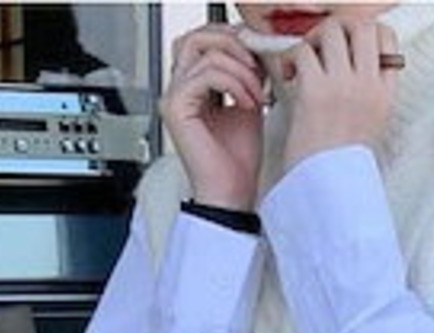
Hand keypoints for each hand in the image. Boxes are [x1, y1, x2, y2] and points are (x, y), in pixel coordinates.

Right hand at [160, 24, 268, 210]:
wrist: (232, 194)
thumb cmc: (238, 162)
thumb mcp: (248, 105)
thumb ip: (246, 76)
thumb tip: (255, 49)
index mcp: (192, 88)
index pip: (205, 43)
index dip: (234, 44)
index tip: (260, 61)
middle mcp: (178, 90)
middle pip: (198, 38)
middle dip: (234, 47)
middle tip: (258, 67)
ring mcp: (173, 97)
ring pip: (205, 53)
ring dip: (241, 70)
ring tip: (257, 95)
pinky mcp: (175, 107)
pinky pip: (206, 74)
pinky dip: (234, 84)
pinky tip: (248, 103)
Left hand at [278, 17, 398, 173]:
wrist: (324, 187)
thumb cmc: (338, 159)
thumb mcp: (369, 123)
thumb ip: (368, 88)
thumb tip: (351, 53)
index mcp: (384, 93)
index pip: (386, 37)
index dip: (365, 32)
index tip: (348, 45)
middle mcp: (368, 85)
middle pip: (360, 25)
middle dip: (338, 28)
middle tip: (323, 47)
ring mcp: (343, 86)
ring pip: (331, 31)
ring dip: (313, 40)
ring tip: (305, 62)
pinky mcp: (316, 90)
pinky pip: (302, 52)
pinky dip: (292, 60)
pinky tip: (290, 77)